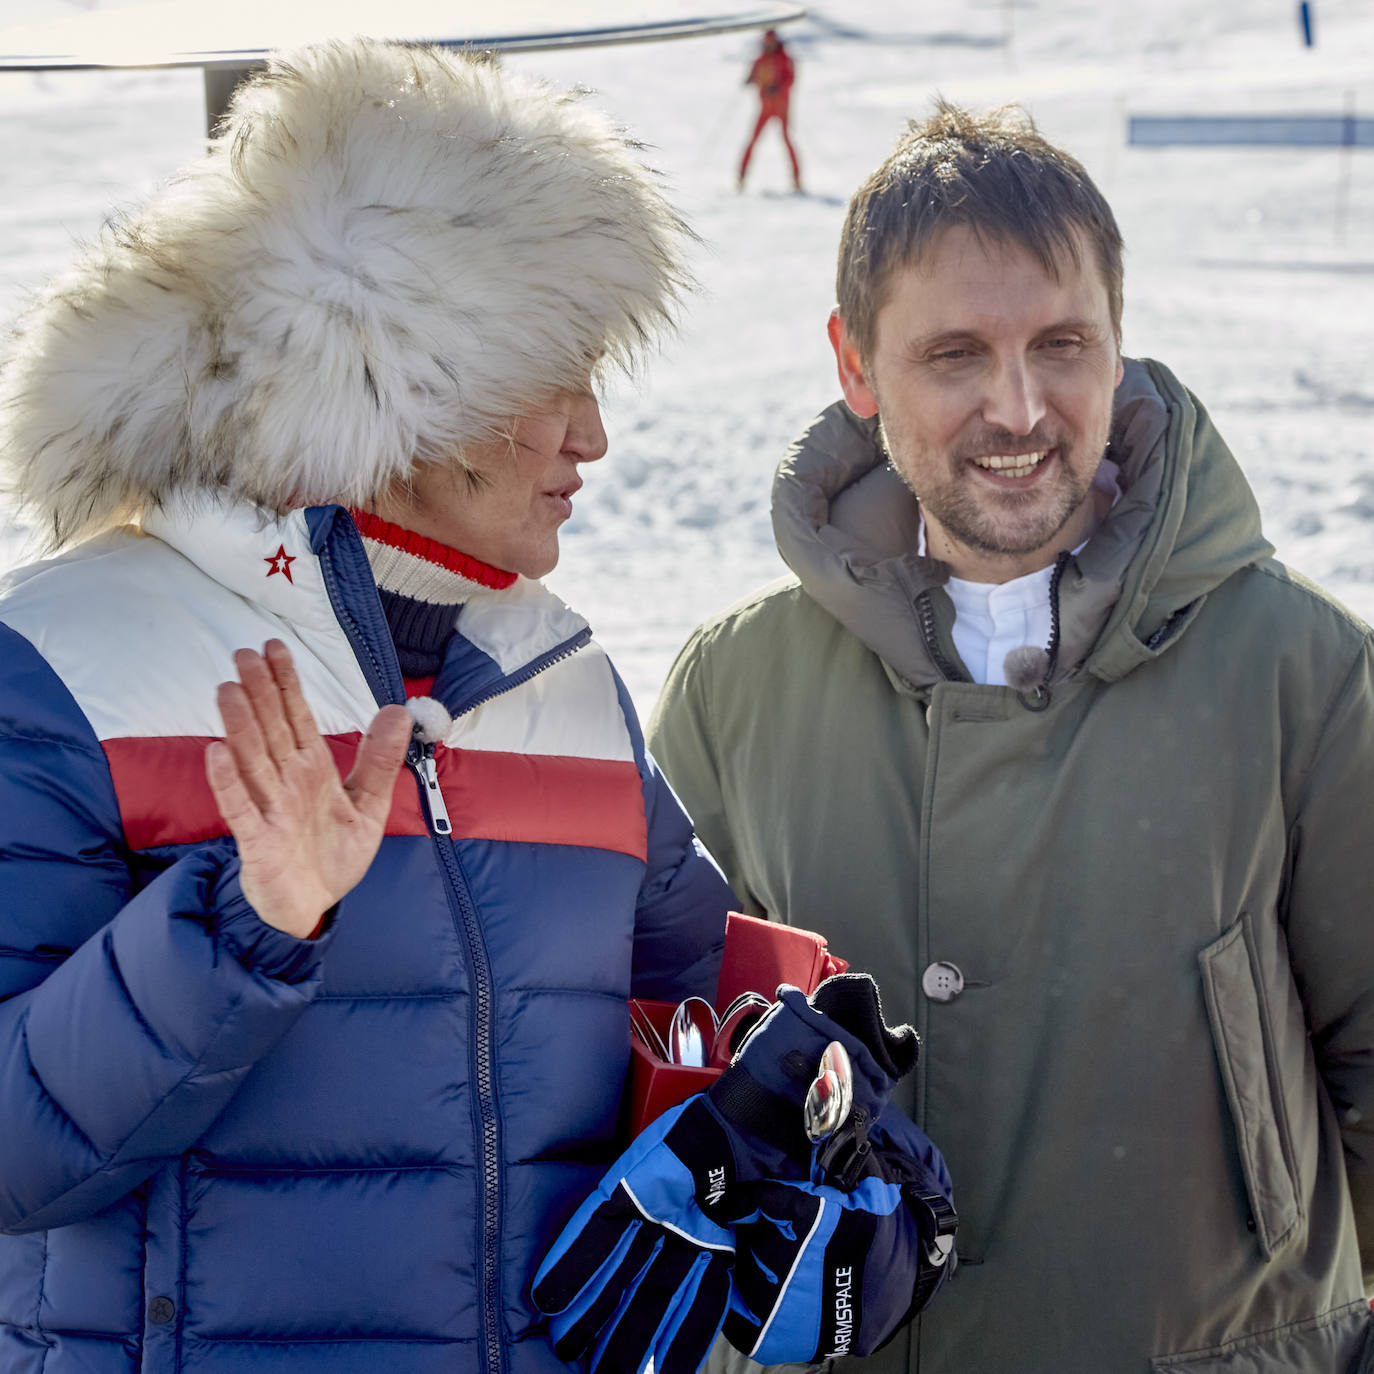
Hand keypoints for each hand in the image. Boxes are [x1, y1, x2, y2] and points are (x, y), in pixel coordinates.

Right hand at [205, 640, 411, 937]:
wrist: (314, 906)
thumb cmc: (333, 853)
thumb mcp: (368, 804)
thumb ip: (379, 760)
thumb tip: (398, 709)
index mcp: (312, 769)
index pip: (297, 717)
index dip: (286, 683)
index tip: (273, 648)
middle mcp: (287, 782)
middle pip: (270, 730)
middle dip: (259, 692)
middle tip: (243, 654)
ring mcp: (270, 809)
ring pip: (252, 761)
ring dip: (240, 727)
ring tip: (228, 690)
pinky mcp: (258, 841)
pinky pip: (241, 808)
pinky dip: (229, 783)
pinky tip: (217, 752)